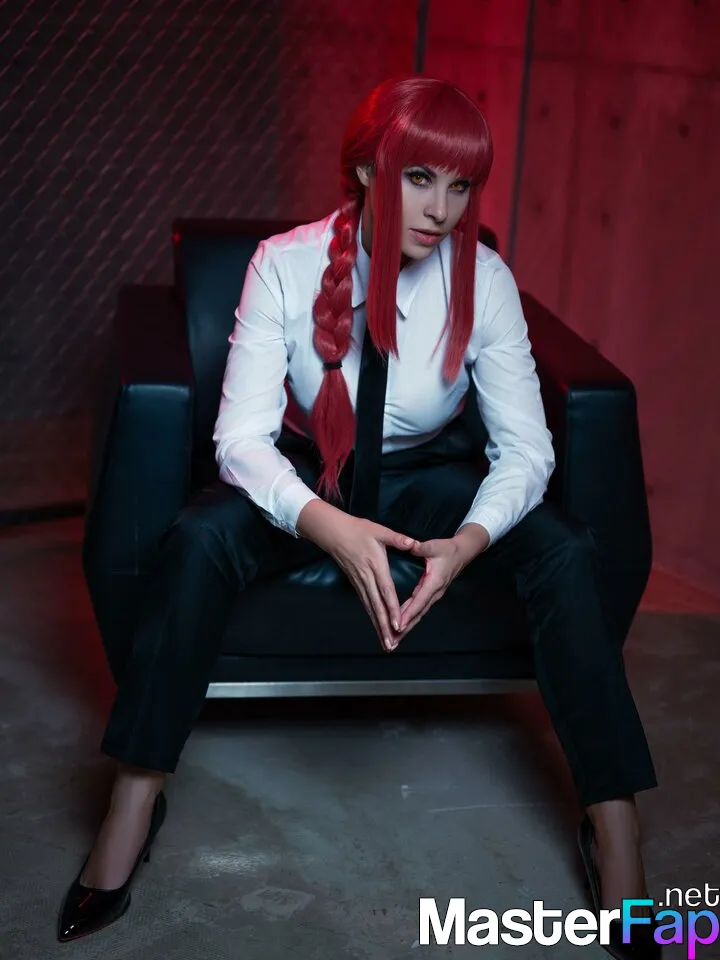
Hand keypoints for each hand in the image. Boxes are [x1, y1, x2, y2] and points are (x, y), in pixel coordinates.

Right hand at [321, 514, 417, 652]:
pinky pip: (366, 604)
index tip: (398, 624)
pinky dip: (372, 618)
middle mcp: (367, 578)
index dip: (392, 609)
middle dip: (385, 627)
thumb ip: (397, 539)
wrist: (333, 533)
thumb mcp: (379, 530)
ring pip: (370, 608)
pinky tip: (377, 628)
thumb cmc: (358, 530)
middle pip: (377, 607)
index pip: (386, 591)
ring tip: (386, 643)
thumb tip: (414, 543)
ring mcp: (360, 582)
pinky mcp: (356, 584)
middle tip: (392, 644)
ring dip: (378, 627)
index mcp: (375, 566)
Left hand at [394, 533, 481, 643]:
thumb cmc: (448, 549)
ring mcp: (433, 596)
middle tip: (392, 642)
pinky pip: (418, 610)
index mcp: (434, 583)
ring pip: (418, 615)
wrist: (462, 553)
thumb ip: (422, 548)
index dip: (408, 614)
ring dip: (406, 628)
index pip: (419, 601)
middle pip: (417, 614)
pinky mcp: (431, 595)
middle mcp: (434, 593)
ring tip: (394, 640)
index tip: (398, 626)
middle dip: (405, 629)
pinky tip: (400, 627)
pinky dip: (409, 620)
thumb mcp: (435, 546)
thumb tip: (412, 546)